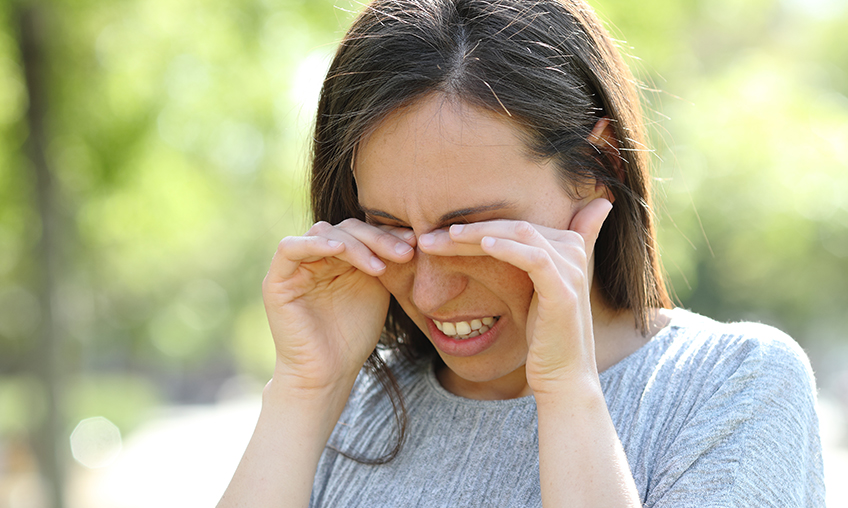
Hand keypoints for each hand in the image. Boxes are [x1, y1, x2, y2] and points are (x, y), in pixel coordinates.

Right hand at [262, 219, 415, 393]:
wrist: (328, 373)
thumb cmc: (353, 336)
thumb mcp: (377, 290)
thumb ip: (383, 260)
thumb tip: (411, 233)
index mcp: (338, 257)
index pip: (362, 231)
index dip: (387, 234)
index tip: (415, 242)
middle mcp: (315, 256)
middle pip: (346, 229)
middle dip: (377, 239)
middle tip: (405, 253)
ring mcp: (294, 267)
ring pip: (323, 233)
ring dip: (355, 245)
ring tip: (380, 266)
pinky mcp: (276, 280)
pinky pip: (290, 249)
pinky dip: (315, 244)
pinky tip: (340, 251)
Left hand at [417, 198, 612, 393]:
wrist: (563, 376)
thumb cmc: (542, 337)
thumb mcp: (533, 293)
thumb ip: (526, 263)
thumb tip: (492, 246)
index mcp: (567, 247)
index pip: (515, 224)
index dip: (478, 223)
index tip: (438, 233)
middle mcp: (573, 251)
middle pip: (515, 226)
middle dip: (470, 228)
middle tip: (430, 236)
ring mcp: (571, 271)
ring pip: (521, 234)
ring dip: (478, 234)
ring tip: (445, 237)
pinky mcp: (563, 291)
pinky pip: (534, 259)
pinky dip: (507, 248)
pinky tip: (483, 246)